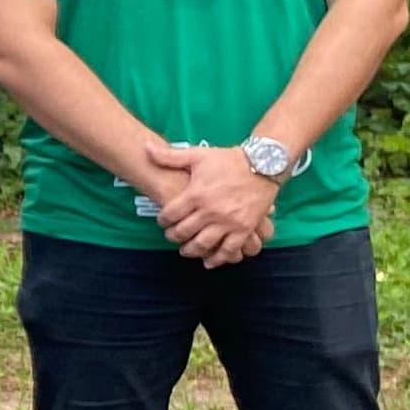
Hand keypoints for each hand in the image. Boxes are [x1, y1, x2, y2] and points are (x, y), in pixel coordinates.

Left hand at [146, 139, 279, 265]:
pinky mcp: (245, 229)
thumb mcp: (198, 155)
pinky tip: (210, 261)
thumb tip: (146, 148)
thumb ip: (170, 156)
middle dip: (174, 236)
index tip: (163, 221)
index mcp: (196, 194)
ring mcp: (228, 222)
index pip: (170, 215)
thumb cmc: (229, 160)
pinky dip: (218, 259)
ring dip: (192, 251)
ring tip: (186, 250)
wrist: (263, 164)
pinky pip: (229, 250)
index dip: (162, 220)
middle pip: (183, 232)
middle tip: (172, 236)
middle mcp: (210, 211)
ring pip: (204, 245)